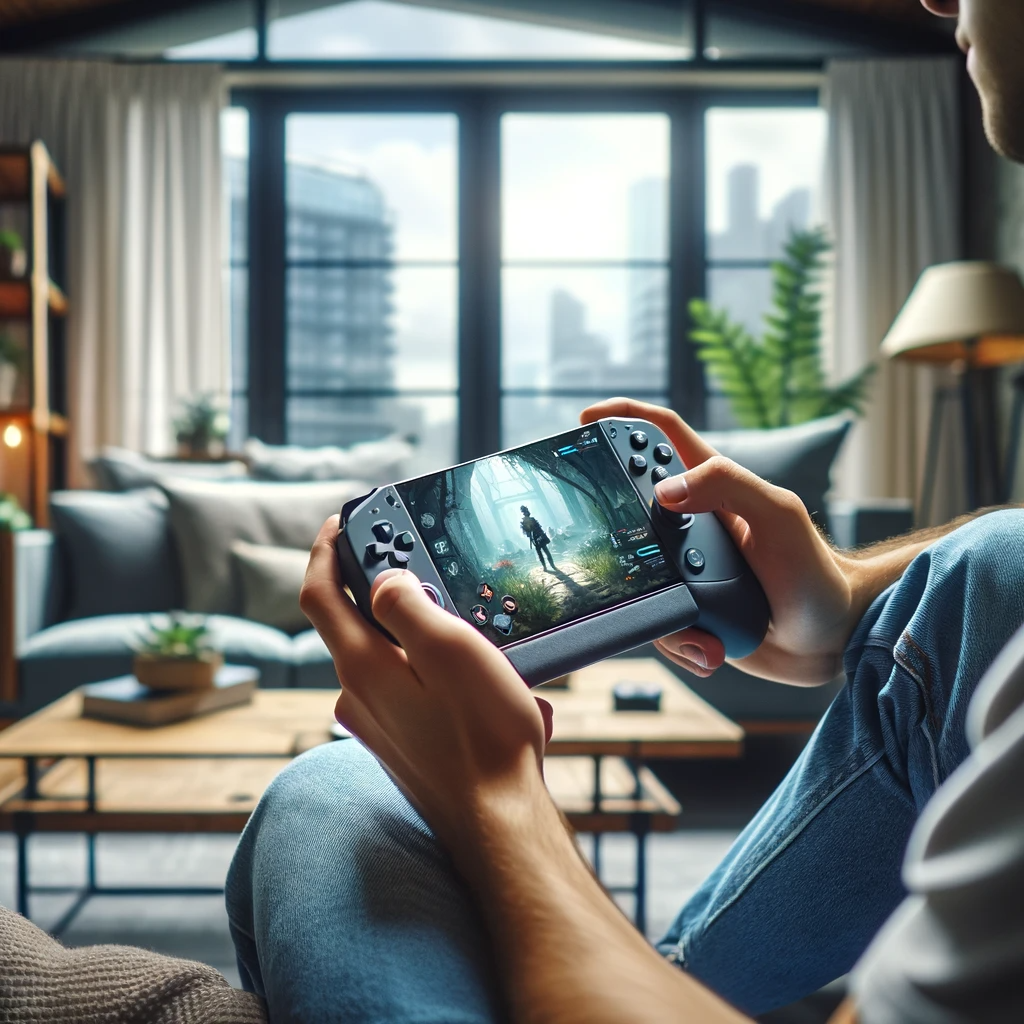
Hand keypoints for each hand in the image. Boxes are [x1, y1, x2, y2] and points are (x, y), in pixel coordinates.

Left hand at [300, 517, 553, 856]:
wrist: (499, 825)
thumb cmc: (483, 737)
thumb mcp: (451, 650)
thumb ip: (408, 605)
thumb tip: (385, 580)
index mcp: (362, 667)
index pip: (319, 593)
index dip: (324, 550)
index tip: (338, 521)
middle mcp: (356, 697)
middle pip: (352, 623)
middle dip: (381, 587)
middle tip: (420, 563)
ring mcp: (376, 724)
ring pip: (383, 656)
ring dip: (413, 631)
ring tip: (469, 629)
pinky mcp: (400, 744)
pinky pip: (405, 688)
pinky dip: (429, 668)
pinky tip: (479, 681)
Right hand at [581, 398, 855, 684]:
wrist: (828, 641)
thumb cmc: (814, 570)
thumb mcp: (779, 515)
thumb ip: (727, 486)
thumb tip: (663, 492)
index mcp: (712, 487)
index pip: (661, 437)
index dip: (624, 419)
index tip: (585, 420)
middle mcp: (689, 525)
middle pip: (628, 507)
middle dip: (613, 528)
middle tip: (615, 551)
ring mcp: (683, 570)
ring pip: (634, 576)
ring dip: (654, 606)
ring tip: (701, 627)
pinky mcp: (684, 611)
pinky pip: (655, 623)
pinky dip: (677, 640)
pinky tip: (709, 648)